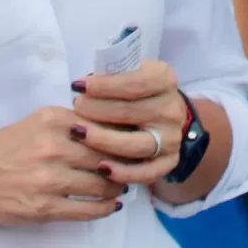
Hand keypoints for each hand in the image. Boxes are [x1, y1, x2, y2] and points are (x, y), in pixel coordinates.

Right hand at [0, 107, 123, 224]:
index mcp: (52, 120)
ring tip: (120, 185)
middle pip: (108, 154)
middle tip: (134, 165)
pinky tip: (110, 205)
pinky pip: (88, 209)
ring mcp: (50, 179)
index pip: (104, 124)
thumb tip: (112, 128)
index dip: (123, 133)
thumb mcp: (34, 123)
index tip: (134, 139)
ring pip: (102, 183)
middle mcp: (54, 147)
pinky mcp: (45, 208)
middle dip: (125, 161)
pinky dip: (104, 208)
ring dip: (117, 186)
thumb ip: (69, 124)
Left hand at [71, 60, 189, 188]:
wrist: (162, 116)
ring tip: (79, 133)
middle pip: (130, 112)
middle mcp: (171, 110)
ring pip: (136, 144)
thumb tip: (82, 86)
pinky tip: (101, 168)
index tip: (78, 86)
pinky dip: (124, 172)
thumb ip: (111, 78)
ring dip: (104, 140)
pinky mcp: (168, 162)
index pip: (135, 83)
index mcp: (164, 81)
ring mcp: (172, 138)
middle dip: (97, 110)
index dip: (105, 85)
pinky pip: (147, 173)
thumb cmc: (135, 93)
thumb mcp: (130, 75)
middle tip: (75, 108)